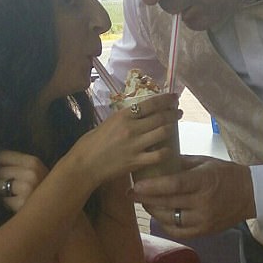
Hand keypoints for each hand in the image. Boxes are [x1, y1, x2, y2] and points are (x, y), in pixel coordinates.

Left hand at [0, 150, 48, 212]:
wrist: (58, 206)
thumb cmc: (44, 187)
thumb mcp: (37, 170)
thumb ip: (21, 164)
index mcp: (33, 162)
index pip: (2, 156)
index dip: (1, 164)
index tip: (4, 169)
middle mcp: (30, 173)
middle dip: (3, 178)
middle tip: (13, 184)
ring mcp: (26, 188)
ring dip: (4, 190)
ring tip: (16, 193)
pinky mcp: (22, 203)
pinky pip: (5, 200)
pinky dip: (10, 203)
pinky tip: (19, 203)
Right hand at [64, 92, 181, 188]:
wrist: (84, 165)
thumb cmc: (91, 143)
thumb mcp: (107, 123)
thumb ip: (124, 119)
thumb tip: (139, 114)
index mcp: (123, 116)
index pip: (150, 104)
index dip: (165, 100)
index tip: (174, 98)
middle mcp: (131, 128)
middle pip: (160, 117)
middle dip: (173, 113)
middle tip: (178, 112)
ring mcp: (135, 145)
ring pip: (163, 133)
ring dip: (172, 128)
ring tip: (175, 127)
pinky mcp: (136, 161)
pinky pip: (159, 155)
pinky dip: (167, 151)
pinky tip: (169, 150)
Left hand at [132, 155, 255, 237]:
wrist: (251, 194)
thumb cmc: (226, 173)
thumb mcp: (204, 162)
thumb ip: (180, 164)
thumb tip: (156, 161)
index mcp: (204, 181)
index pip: (174, 185)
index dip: (152, 187)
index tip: (135, 185)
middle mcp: (203, 203)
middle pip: (168, 203)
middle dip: (146, 199)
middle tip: (131, 193)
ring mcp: (204, 220)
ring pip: (170, 219)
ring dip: (154, 211)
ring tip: (144, 203)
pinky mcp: (205, 231)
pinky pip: (179, 231)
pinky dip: (166, 224)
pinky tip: (159, 216)